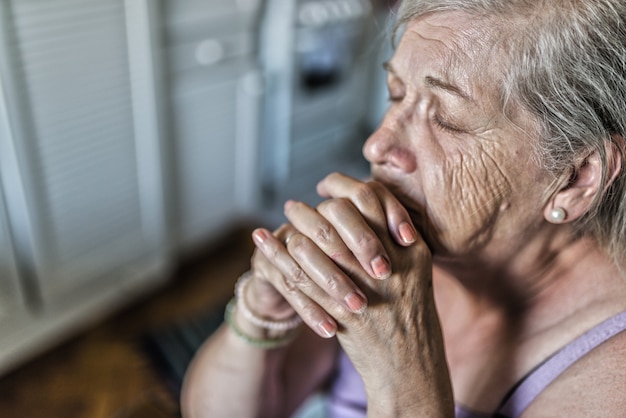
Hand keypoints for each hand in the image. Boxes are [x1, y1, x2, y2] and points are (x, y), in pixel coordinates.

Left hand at [253, 173, 452, 414]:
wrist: (410, 368)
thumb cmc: (412, 319)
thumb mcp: (418, 276)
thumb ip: (397, 243)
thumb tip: (367, 208)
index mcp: (411, 253)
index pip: (373, 202)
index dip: (345, 189)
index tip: (326, 187)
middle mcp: (390, 267)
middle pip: (342, 220)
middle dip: (313, 208)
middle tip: (293, 205)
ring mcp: (367, 290)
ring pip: (319, 248)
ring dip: (293, 229)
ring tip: (279, 220)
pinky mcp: (342, 314)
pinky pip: (302, 280)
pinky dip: (278, 257)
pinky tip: (262, 242)